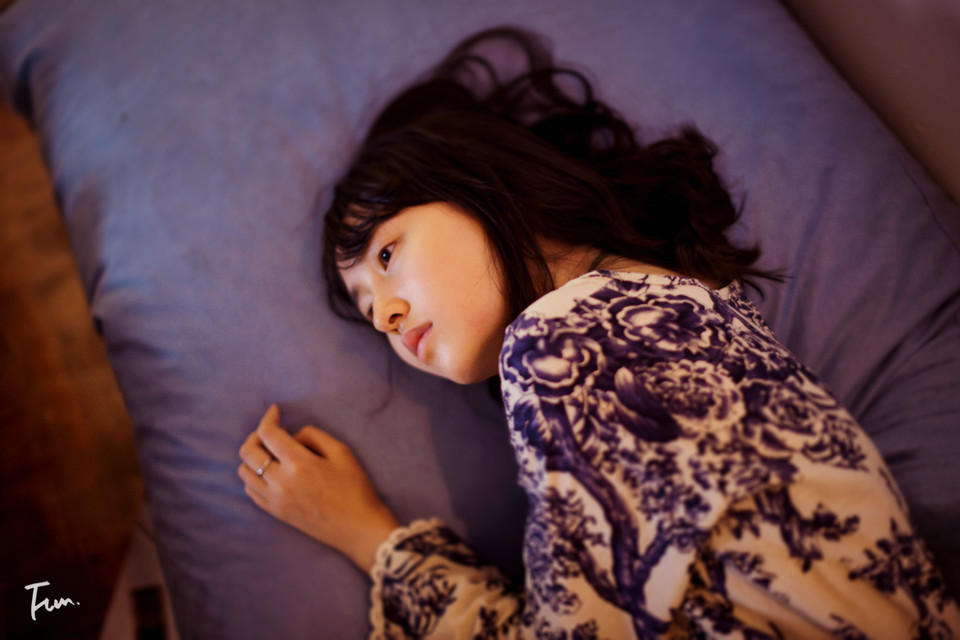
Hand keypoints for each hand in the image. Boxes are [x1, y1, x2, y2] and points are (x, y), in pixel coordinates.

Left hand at [238, 404, 398, 572]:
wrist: (358, 528)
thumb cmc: (355, 488)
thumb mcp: (342, 452)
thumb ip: (313, 436)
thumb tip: (293, 436)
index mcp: (299, 465)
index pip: (268, 434)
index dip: (268, 417)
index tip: (275, 411)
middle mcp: (280, 483)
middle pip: (248, 452)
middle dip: (256, 435)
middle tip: (273, 431)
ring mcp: (275, 500)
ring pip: (244, 472)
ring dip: (253, 456)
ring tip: (272, 452)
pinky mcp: (276, 513)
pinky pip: (250, 491)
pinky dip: (254, 476)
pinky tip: (271, 472)